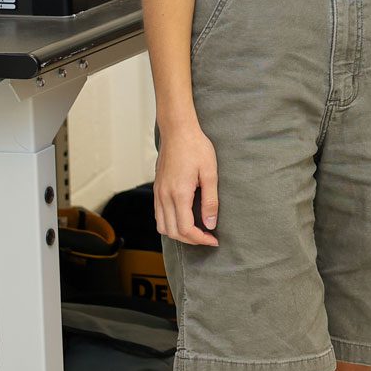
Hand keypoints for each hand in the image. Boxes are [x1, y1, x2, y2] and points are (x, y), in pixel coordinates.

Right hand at [154, 129, 219, 245]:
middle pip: (173, 232)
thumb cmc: (196, 147)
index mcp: (179, 194)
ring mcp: (158, 193)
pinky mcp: (157, 189)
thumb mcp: (210, 173)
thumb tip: (211, 224)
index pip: (186, 229)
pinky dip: (170, 223)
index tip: (214, 239)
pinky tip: (184, 218)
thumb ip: (210, 200)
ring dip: (178, 234)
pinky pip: (158, 215)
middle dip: (191, 240)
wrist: (178, 130)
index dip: (200, 239)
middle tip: (208, 237)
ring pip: (162, 226)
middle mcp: (164, 196)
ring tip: (196, 231)